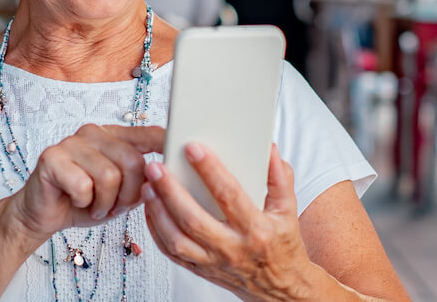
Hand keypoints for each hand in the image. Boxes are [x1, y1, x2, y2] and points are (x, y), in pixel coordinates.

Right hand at [6, 125, 164, 242]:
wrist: (43, 214)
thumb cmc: (85, 202)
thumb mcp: (122, 194)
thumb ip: (143, 182)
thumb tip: (164, 178)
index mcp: (114, 136)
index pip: (148, 133)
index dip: (166, 142)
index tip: (185, 148)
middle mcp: (94, 132)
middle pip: (133, 162)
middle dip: (128, 195)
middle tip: (113, 206)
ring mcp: (72, 142)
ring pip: (109, 176)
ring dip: (105, 203)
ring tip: (95, 206)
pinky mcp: (52, 157)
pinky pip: (83, 185)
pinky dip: (84, 202)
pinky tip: (76, 200)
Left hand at [142, 143, 314, 301]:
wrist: (280, 287)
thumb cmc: (282, 245)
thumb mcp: (288, 210)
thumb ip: (278, 177)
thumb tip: (268, 149)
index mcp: (257, 230)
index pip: (229, 195)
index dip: (210, 170)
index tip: (193, 148)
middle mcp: (233, 248)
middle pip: (194, 219)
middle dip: (170, 191)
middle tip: (156, 167)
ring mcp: (214, 262)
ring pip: (177, 240)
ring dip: (158, 212)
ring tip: (148, 187)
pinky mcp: (200, 270)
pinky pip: (171, 253)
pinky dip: (156, 231)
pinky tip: (151, 210)